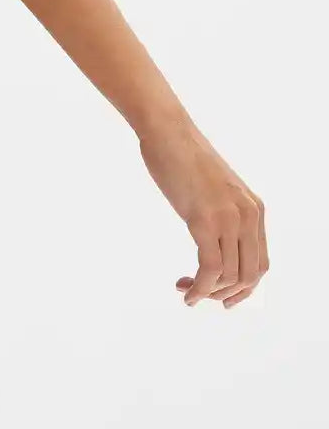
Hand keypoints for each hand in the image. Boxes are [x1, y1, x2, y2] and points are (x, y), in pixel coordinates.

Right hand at [138, 118, 267, 307]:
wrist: (168, 131)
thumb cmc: (183, 157)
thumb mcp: (215, 190)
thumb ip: (223, 214)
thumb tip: (215, 240)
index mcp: (255, 209)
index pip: (260, 264)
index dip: (242, 289)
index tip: (219, 297)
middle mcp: (249, 215)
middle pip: (249, 275)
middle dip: (224, 294)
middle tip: (198, 294)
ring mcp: (228, 217)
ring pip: (230, 276)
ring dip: (208, 292)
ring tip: (186, 289)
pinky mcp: (204, 219)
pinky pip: (210, 268)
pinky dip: (199, 287)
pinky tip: (186, 291)